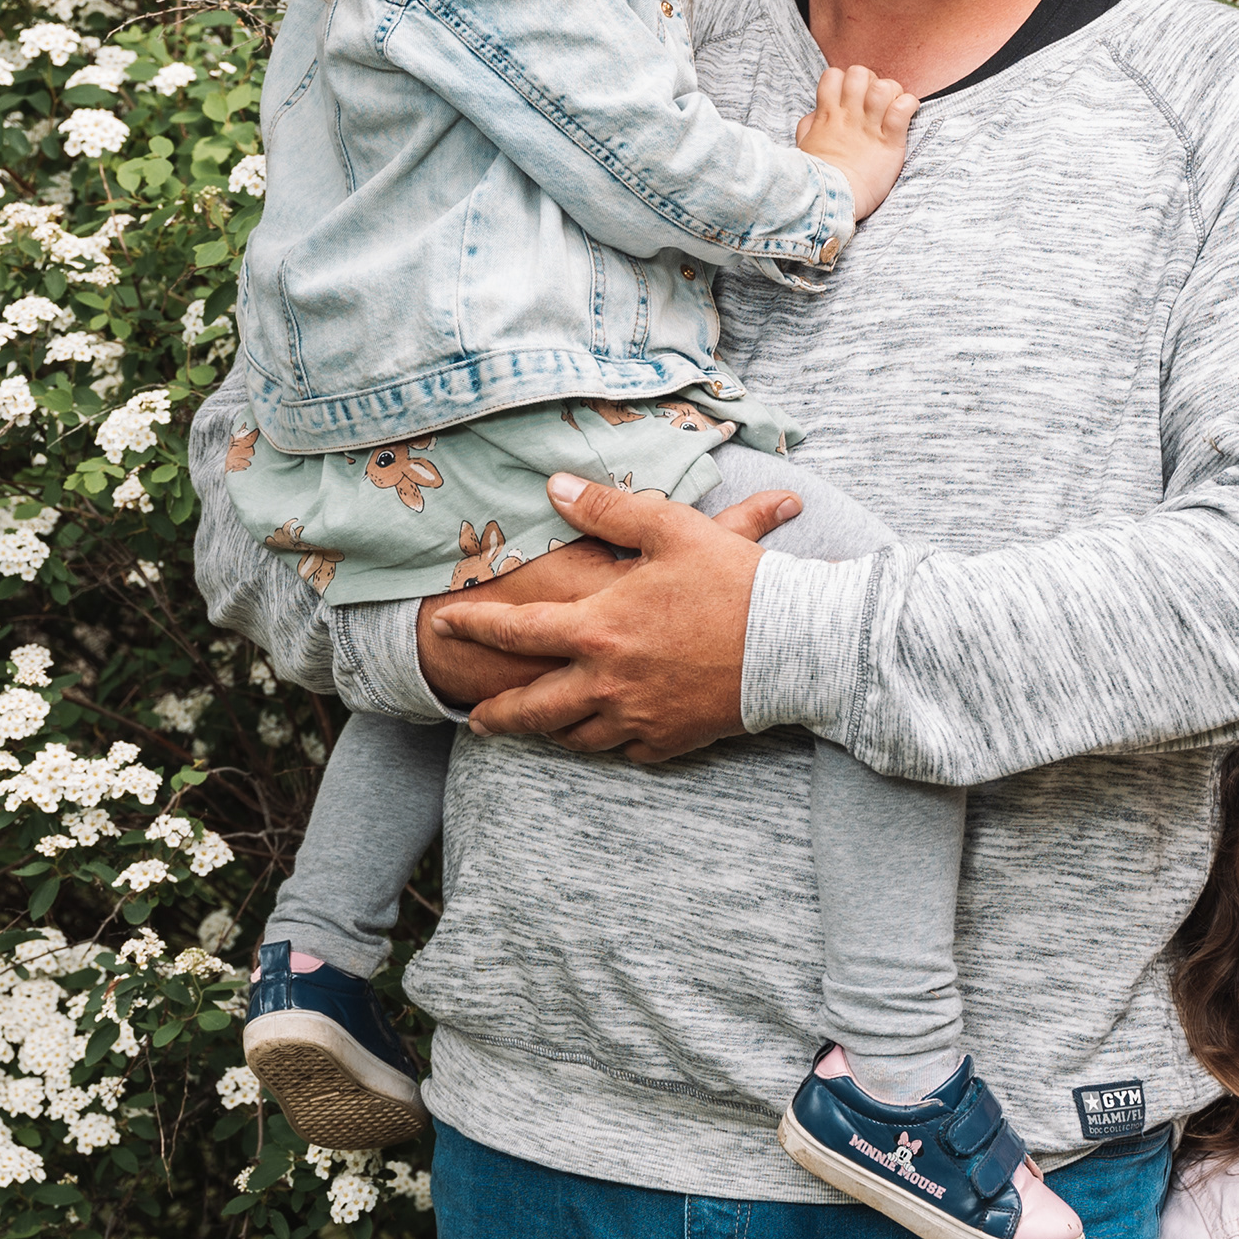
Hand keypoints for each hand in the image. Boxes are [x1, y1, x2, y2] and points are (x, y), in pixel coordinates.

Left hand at [411, 478, 797, 752]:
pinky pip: (625, 750)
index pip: (517, 631)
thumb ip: (607, 508)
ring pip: (575, 737)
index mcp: (599, 628)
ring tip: (536, 727)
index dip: (474, 627)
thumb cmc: (734, 581)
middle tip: (476, 718)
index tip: (444, 624)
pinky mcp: (671, 740)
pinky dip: (609, 742)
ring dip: (549, 731)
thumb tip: (554, 488)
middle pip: (533, 710)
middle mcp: (607, 682)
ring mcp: (638, 717)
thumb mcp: (670, 528)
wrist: (794, 644)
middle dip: (497, 716)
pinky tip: (606, 733)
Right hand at [796, 62, 918, 225]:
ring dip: (893, 92)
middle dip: (872, 81)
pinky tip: (907, 114)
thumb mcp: (805, 146)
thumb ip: (810, 125)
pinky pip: (903, 108)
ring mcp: (870, 127)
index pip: (833, 75)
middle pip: (859, 73)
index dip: (846, 80)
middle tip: (877, 102)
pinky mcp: (889, 142)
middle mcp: (849, 116)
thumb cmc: (818, 178)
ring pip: (883, 86)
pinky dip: (909, 105)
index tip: (854, 96)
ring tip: (893, 108)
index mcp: (828, 115)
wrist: (831, 201)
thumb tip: (816, 113)